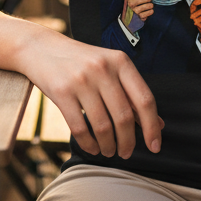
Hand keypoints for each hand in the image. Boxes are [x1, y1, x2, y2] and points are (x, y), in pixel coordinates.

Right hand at [19, 32, 163, 159]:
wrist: (42, 47)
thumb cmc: (82, 62)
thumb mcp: (110, 69)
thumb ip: (132, 94)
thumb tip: (158, 125)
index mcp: (120, 61)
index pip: (145, 99)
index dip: (152, 127)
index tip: (154, 146)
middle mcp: (103, 68)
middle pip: (124, 117)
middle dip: (128, 142)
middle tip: (126, 153)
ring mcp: (81, 80)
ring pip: (103, 126)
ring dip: (108, 146)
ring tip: (108, 151)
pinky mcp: (61, 92)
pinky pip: (80, 128)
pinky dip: (89, 144)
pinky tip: (92, 148)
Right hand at [122, 0, 153, 29]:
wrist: (130, 17)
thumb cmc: (133, 3)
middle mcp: (130, 4)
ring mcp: (135, 11)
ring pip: (149, 5)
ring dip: (151, 4)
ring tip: (149, 4)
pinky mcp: (140, 17)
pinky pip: (150, 12)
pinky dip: (151, 11)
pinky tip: (149, 10)